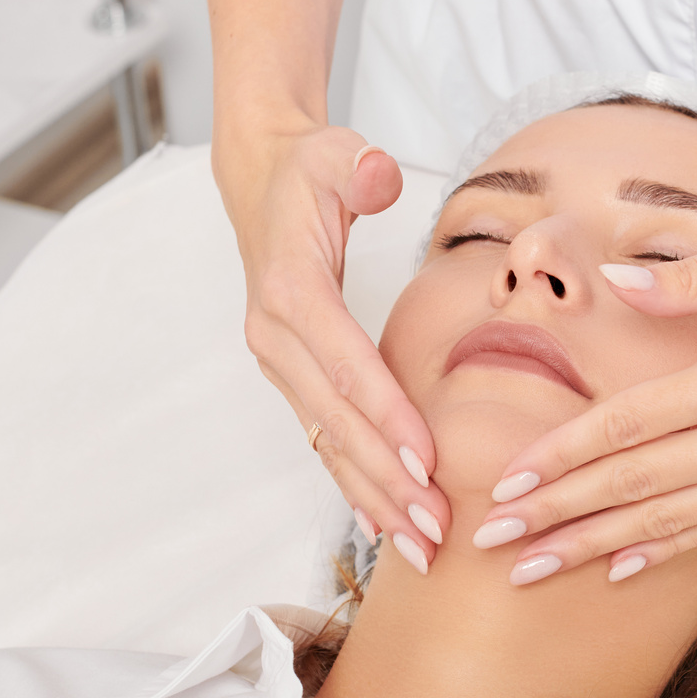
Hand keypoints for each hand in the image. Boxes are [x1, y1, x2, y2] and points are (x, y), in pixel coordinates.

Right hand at [214, 123, 448, 571]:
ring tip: (420, 546)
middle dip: (387, 479)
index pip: (343, 362)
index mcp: (290, 291)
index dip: (385, 413)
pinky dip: (356, 484)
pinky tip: (385, 524)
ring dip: (375, 497)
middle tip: (435, 528)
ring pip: (330, 443)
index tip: (428, 461)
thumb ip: (357, 165)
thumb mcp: (333, 151)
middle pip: (336, 421)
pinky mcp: (294, 377)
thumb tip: (376, 174)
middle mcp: (277, 338)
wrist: (261, 183)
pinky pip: (325, 439)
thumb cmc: (307, 171)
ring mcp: (281, 364)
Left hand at [477, 221, 696, 583]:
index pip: (630, 427)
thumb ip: (686, 277)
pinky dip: (665, 551)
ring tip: (533, 567)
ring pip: (672, 521)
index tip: (506, 481)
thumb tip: (612, 281)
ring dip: (595, 546)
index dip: (562, 455)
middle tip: (494, 541)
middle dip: (557, 516)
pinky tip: (618, 568)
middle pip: (638, 486)